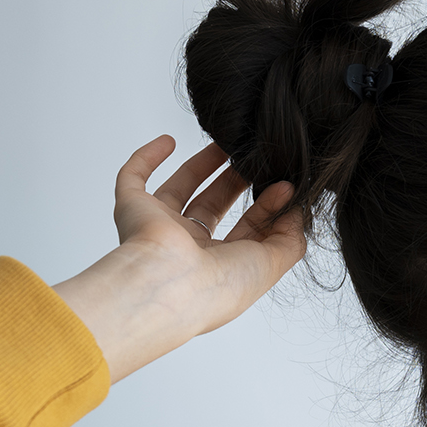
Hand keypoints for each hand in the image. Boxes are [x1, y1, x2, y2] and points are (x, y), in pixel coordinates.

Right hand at [52, 137, 304, 381]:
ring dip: (202, 164)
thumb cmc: (218, 286)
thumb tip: (295, 212)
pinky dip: (147, 158)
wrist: (169, 285)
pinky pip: (132, 178)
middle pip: (212, 207)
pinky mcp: (131, 209)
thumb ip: (290, 240)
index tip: (284, 185)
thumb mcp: (270, 265)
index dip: (265, 208)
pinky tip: (168, 140)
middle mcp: (186, 250)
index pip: (244, 232)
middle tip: (257, 158)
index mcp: (216, 268)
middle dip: (235, 182)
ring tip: (228, 141)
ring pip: (179, 188)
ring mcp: (157, 229)